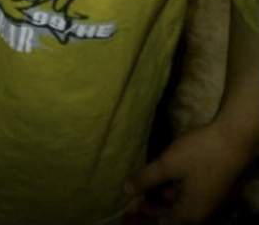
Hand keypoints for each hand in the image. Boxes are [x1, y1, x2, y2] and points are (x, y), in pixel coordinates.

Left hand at [123, 123, 246, 222]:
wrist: (233, 140)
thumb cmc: (200, 154)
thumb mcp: (168, 164)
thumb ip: (146, 179)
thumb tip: (125, 191)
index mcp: (189, 214)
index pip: (160, 224)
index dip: (140, 222)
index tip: (124, 217)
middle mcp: (198, 213)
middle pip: (168, 218)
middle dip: (148, 213)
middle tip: (129, 208)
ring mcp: (205, 201)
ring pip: (176, 207)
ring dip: (157, 202)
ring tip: (140, 194)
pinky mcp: (208, 189)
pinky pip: (184, 197)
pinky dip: (169, 193)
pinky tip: (159, 183)